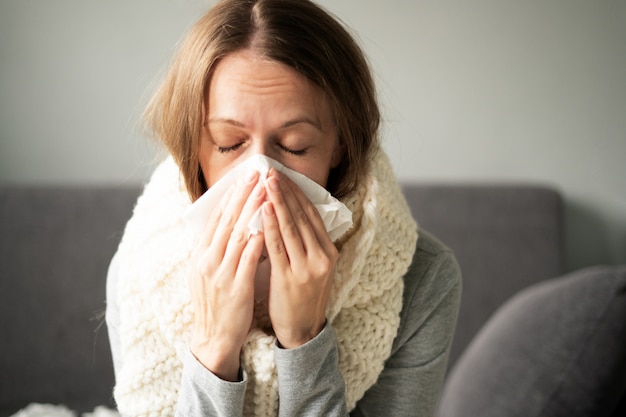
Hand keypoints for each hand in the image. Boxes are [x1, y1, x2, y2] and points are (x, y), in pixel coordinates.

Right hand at [189, 171, 265, 380]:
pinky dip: (256, 240)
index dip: (230, 196)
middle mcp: (207, 260)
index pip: (216, 218)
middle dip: (242, 195)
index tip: (244, 177)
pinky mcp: (235, 287)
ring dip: (252, 211)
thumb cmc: (215, 303)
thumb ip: (215, 248)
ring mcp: (220, 273)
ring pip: (237, 235)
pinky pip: (247, 259)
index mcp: (200, 254)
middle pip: (226, 221)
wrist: (212, 338)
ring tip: (265, 191)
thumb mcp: (207, 271)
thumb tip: (228, 223)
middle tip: (256, 174)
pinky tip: (268, 225)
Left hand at [262, 170, 337, 348]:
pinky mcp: (290, 278)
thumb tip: (291, 213)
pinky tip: (263, 209)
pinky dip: (270, 225)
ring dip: (278, 201)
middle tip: (271, 171)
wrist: (303, 330)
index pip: (312, 214)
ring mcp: (307, 267)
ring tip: (266, 181)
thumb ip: (307, 243)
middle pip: (302, 216)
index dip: (297, 193)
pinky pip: (278, 246)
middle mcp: (322, 256)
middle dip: (285, 191)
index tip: (283, 175)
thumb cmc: (303, 296)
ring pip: (291, 227)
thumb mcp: (314, 267)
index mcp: (329, 251)